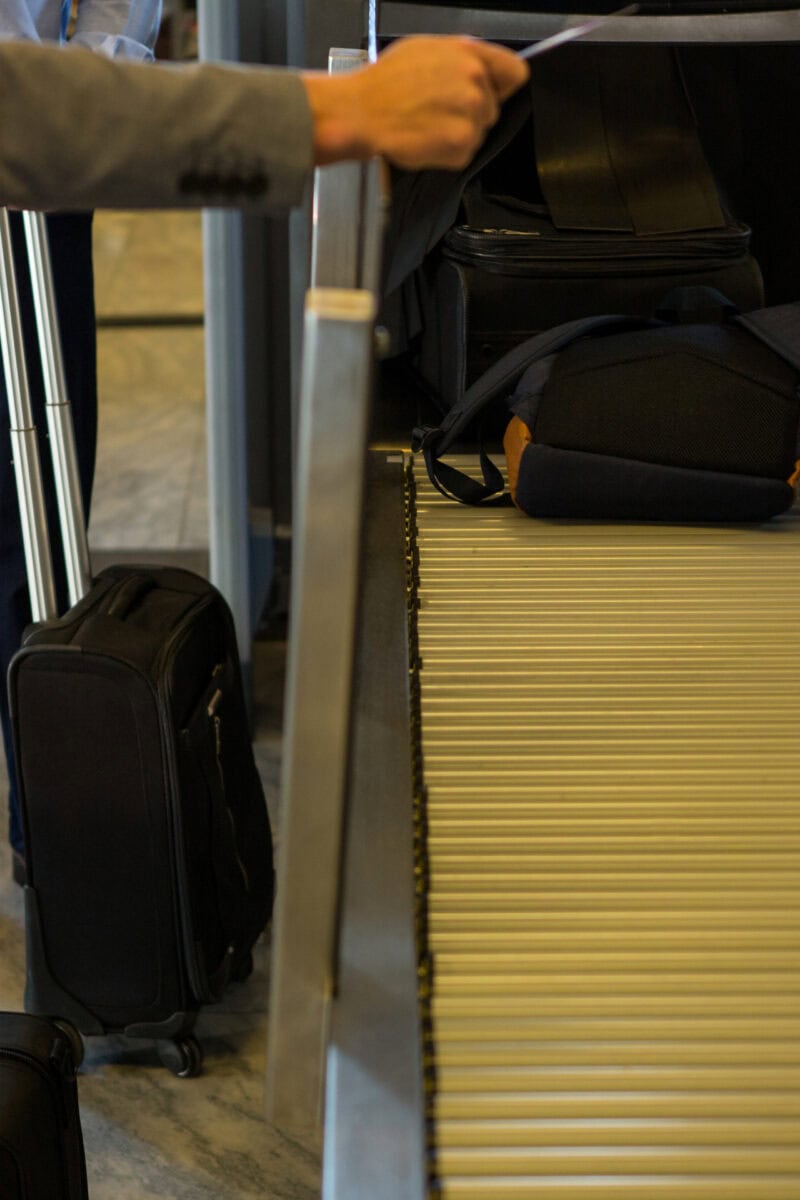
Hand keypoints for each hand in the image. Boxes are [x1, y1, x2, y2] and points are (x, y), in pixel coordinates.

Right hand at [302, 35, 529, 171]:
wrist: (361, 112)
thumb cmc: (384, 84)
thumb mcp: (425, 50)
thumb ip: (459, 59)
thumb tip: (479, 70)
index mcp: (469, 54)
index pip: (514, 73)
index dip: (501, 87)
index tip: (491, 94)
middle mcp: (475, 82)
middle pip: (491, 110)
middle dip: (469, 114)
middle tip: (436, 112)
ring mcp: (471, 115)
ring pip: (478, 133)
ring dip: (456, 135)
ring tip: (426, 125)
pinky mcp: (461, 144)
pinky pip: (464, 154)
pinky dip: (445, 154)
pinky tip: (424, 139)